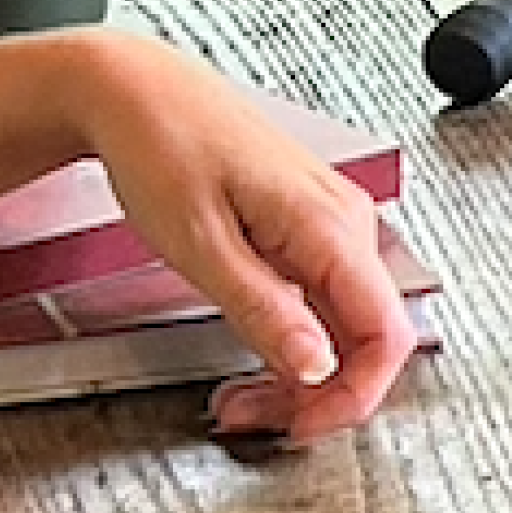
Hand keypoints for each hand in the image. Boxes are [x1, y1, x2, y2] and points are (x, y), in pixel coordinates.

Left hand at [68, 34, 419, 445]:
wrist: (128, 86)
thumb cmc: (155, 141)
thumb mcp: (197, 242)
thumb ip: (262, 310)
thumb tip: (317, 369)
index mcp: (328, 222)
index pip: (383, 336)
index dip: (350, 398)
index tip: (299, 426)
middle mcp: (341, 217)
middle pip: (363, 337)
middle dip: (313, 392)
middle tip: (249, 414)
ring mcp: (325, 217)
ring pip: (340, 321)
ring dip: (298, 369)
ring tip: (238, 391)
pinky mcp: (301, 220)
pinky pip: (317, 295)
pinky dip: (288, 333)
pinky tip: (249, 348)